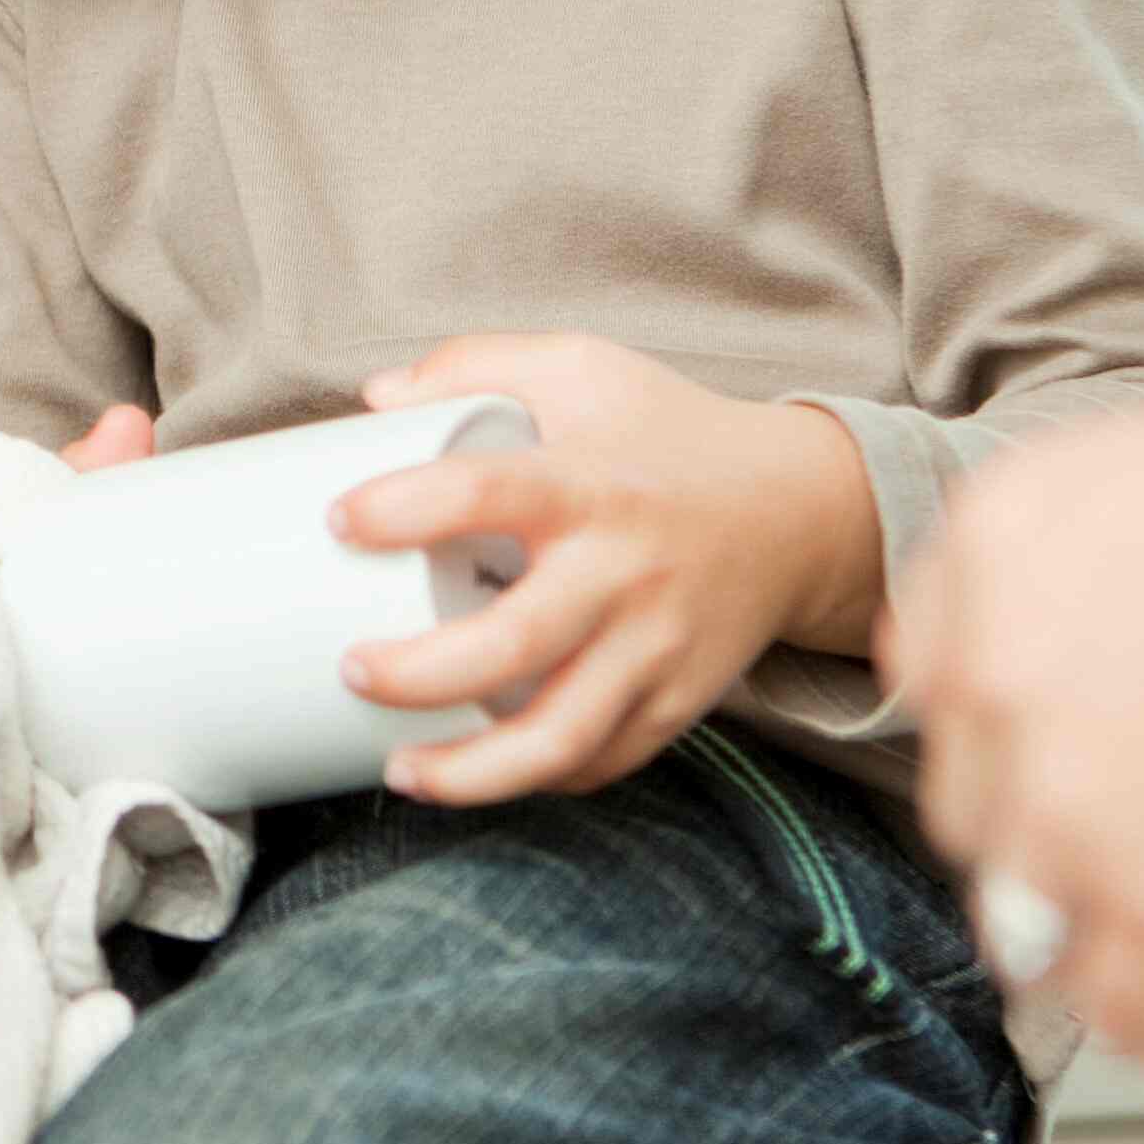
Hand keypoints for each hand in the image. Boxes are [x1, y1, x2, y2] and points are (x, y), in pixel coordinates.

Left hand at [332, 336, 882, 807]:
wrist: (803, 508)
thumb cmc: (668, 433)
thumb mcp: (580, 368)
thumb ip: (475, 364)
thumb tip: (372, 399)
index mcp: (592, 483)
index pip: (487, 491)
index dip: (404, 507)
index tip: (340, 520)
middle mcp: (628, 572)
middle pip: (519, 641)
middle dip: (423, 672)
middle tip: (354, 669)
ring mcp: (659, 648)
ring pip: (563, 734)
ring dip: (473, 771)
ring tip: (401, 772)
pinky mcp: (679, 702)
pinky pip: (602, 761)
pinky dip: (536, 779)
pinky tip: (477, 774)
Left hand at [886, 361, 1143, 1059]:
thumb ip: (1115, 559)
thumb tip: (1140, 630)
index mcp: (1000, 544)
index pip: (940, 676)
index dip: (1005, 728)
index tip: (1049, 758)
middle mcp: (999, 676)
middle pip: (978, 801)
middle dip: (1048, 827)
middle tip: (1137, 837)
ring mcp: (1065, 804)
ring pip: (1024, 916)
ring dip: (1085, 936)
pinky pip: (1122, 1011)